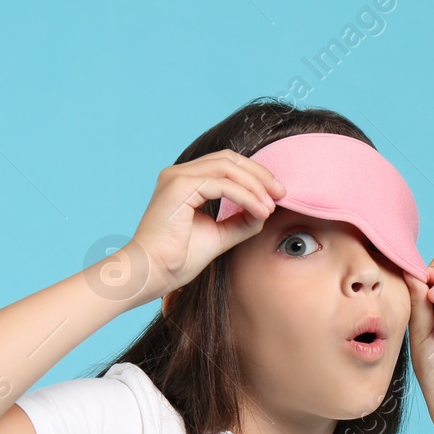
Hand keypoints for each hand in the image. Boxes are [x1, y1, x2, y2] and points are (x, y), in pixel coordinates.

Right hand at [111, 150, 285, 307]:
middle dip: (259, 174)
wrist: (151, 274)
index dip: (254, 175)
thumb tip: (265, 211)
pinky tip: (260, 211)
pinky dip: (245, 196)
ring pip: (228, 167)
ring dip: (255, 185)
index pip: (226, 165)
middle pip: (229, 159)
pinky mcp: (178, 186)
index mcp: (184, 182)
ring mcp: (177, 177)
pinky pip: (222, 184)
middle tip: (281, 193)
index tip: (276, 195)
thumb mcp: (218, 236)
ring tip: (271, 206)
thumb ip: (240, 222)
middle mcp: (178, 174)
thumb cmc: (175, 260)